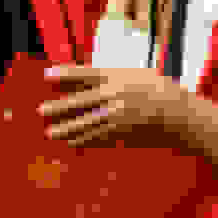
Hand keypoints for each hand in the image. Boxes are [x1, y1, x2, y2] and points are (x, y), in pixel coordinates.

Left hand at [38, 66, 184, 146]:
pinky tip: (71, 143)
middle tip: (40, 110)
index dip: (64, 75)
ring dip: (66, 129)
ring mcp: (117, 116)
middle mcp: (114, 96)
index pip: (84, 75)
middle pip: (80, 102)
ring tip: (50, 133)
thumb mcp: (134, 75)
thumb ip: (109, 78)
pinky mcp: (122, 133)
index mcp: (116, 78)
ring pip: (85, 123)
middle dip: (58, 107)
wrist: (177, 114)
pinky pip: (98, 137)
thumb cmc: (156, 89)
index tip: (46, 76)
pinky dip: (83, 140)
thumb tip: (83, 83)